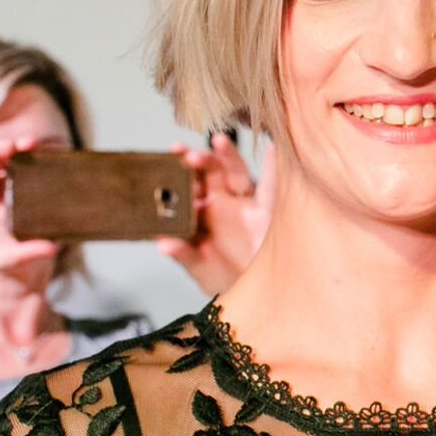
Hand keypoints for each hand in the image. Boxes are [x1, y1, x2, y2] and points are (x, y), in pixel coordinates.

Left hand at [157, 133, 274, 294]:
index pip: (187, 189)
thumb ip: (185, 255)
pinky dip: (273, 167)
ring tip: (218, 141)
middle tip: (186, 154)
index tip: (168, 161)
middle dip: (198, 160)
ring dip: (227, 157)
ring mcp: (245, 207)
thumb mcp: (202, 270)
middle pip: (209, 174)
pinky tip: (271, 149)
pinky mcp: (268, 214)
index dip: (177, 174)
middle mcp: (222, 206)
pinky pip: (271, 188)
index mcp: (201, 217)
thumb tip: (163, 244)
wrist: (259, 294)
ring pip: (235, 174)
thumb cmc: (227, 281)